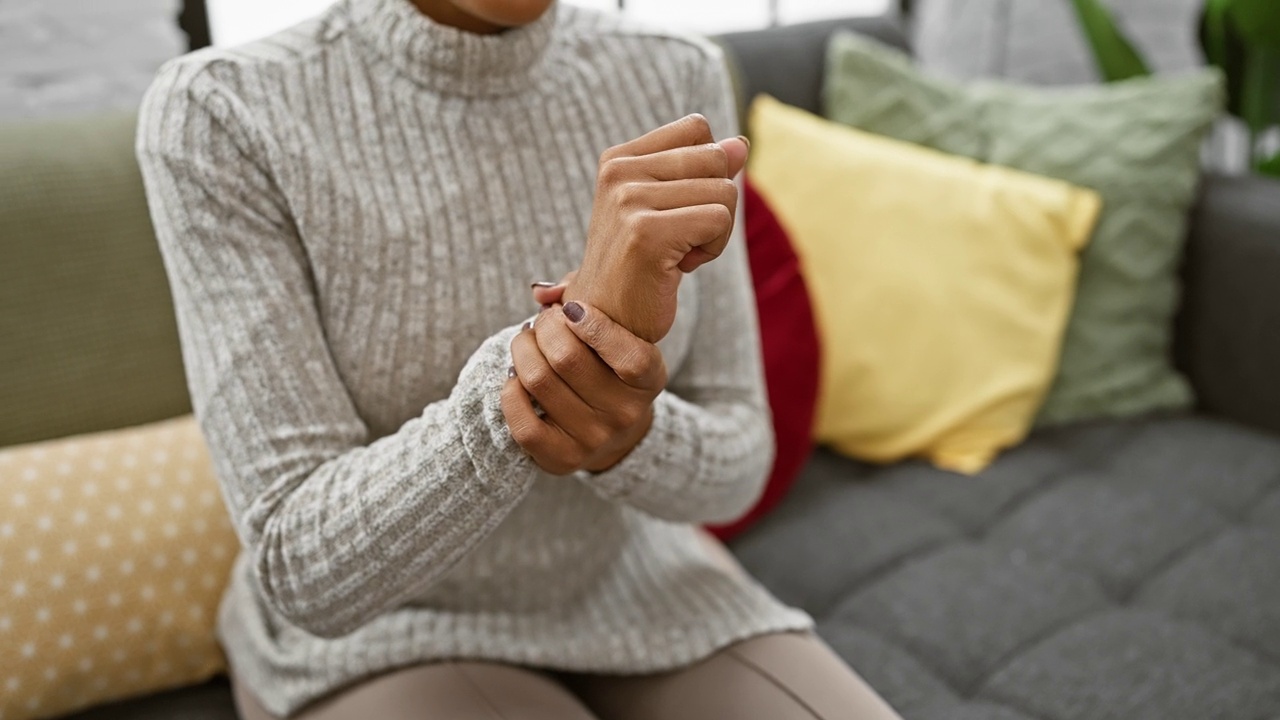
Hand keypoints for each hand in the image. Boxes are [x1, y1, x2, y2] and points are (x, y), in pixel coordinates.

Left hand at [502, 300, 666, 474]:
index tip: (570, 308)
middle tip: (542, 322)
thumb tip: (541, 293)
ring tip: (526, 342)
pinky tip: (516, 378)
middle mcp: (626, 412)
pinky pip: (524, 422)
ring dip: (522, 351)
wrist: (614, 433)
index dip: (595, 327)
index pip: (629, 357)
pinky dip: (510, 392)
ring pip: (539, 382)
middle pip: (567, 359)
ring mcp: (595, 439)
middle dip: (544, 328)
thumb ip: (589, 303)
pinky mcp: (562, 459)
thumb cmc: (609, 367)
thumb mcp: (620, 336)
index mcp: (650, 379)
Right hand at [562, 114, 748, 343]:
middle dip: (713, 203)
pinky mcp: (646, 232)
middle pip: (716, 158)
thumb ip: (702, 172)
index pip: (697, 129)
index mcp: (618, 159)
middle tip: (678, 239)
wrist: (606, 325)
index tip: (675, 210)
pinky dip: (712, 249)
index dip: (705, 171)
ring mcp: (628, 201)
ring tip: (675, 254)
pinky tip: (679, 267)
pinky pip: (719, 220)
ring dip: (714, 232)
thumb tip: (742, 143)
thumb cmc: (640, 268)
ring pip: (724, 191)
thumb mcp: (670, 209)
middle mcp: (618, 172)